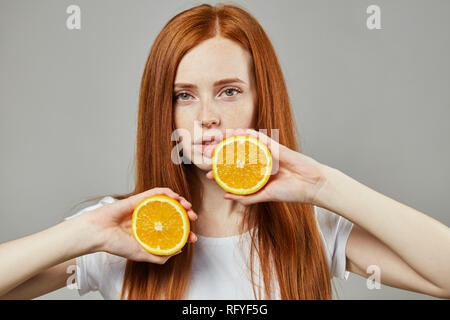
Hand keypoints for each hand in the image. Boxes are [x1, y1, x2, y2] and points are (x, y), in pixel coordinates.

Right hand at [85, 188, 197, 263]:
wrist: (99, 233)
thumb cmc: (116, 244)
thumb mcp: (141, 255)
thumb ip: (159, 256)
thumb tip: (179, 251)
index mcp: (151, 232)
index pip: (173, 230)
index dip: (186, 232)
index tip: (193, 238)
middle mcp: (150, 219)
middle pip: (174, 214)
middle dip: (187, 214)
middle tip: (193, 218)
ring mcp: (146, 208)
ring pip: (168, 201)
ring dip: (181, 201)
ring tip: (188, 206)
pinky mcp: (139, 198)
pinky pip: (155, 192)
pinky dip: (167, 192)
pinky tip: (175, 196)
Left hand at [205, 128, 328, 205]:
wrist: (311, 185)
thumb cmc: (292, 192)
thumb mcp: (266, 196)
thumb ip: (247, 196)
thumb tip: (227, 197)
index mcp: (257, 174)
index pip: (235, 171)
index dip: (221, 171)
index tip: (209, 175)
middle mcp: (259, 162)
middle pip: (237, 155)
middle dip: (221, 154)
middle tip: (207, 155)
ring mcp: (266, 153)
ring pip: (245, 144)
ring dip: (230, 140)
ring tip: (217, 140)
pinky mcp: (274, 146)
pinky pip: (259, 137)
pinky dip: (247, 134)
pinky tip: (236, 132)